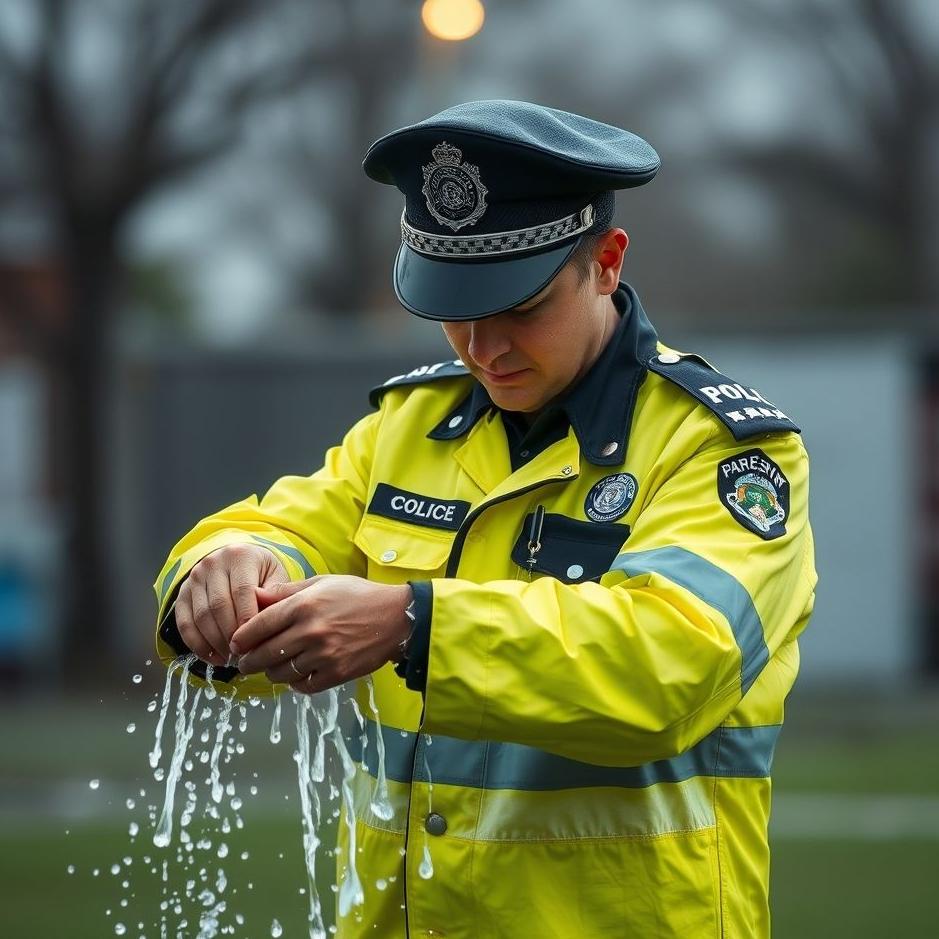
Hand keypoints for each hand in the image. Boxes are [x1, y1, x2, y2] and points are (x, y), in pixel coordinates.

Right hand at [174, 544, 289, 665]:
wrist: (238, 560)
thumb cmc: (261, 572)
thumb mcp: (275, 576)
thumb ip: (273, 596)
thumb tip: (267, 621)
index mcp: (239, 555)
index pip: (242, 591)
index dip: (247, 620)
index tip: (256, 642)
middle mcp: (212, 563)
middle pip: (219, 606)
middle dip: (231, 636)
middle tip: (244, 656)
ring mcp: (194, 578)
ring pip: (200, 617)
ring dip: (215, 643)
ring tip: (232, 659)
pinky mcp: (182, 594)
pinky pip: (184, 623)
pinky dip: (197, 645)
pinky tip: (213, 657)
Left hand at [229, 575, 412, 693]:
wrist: (395, 617)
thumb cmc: (357, 596)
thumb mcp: (321, 583)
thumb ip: (285, 591)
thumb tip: (254, 596)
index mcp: (303, 605)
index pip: (258, 626)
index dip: (240, 638)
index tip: (235, 644)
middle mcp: (311, 630)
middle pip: (263, 654)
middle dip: (248, 661)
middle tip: (244, 663)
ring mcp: (324, 654)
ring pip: (280, 672)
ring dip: (271, 672)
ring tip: (272, 667)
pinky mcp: (337, 673)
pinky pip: (303, 686)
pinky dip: (295, 683)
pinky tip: (296, 674)